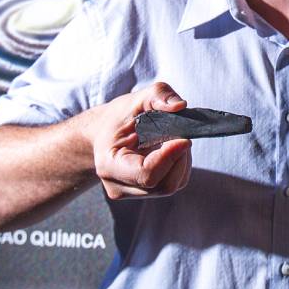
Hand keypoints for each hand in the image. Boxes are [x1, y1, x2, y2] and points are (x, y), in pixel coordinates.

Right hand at [86, 82, 192, 199]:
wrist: (105, 132)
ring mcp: (132, 193)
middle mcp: (118, 186)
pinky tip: (171, 150)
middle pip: (164, 184)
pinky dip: (180, 166)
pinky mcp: (146, 193)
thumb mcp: (138, 98)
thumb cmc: (120, 116)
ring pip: (172, 185)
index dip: (170, 157)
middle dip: (180, 157)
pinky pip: (174, 183)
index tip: (183, 138)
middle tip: (180, 134)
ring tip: (173, 139)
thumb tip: (180, 106)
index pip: (147, 174)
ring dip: (182, 160)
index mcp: (109, 165)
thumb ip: (158, 95)